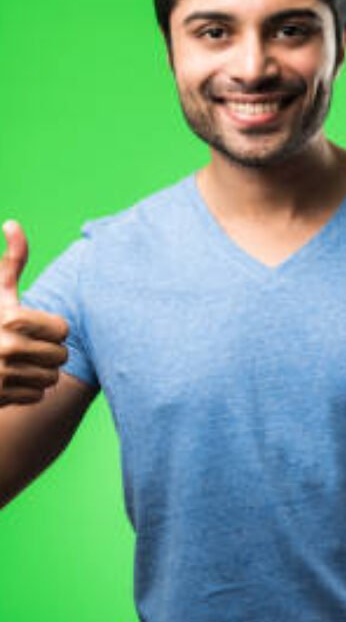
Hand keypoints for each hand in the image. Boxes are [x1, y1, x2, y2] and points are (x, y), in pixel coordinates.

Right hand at [0, 221, 68, 405]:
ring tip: (17, 362)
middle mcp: (7, 348)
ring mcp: (3, 377)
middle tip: (25, 346)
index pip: (63, 329)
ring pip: (51, 378)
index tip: (33, 326)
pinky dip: (27, 390)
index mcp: (12, 319)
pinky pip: (38, 396)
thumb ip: (11, 260)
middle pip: (61, 355)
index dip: (51, 328)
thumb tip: (13, 223)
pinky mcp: (2, 398)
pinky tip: (9, 380)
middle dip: (47, 351)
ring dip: (39, 371)